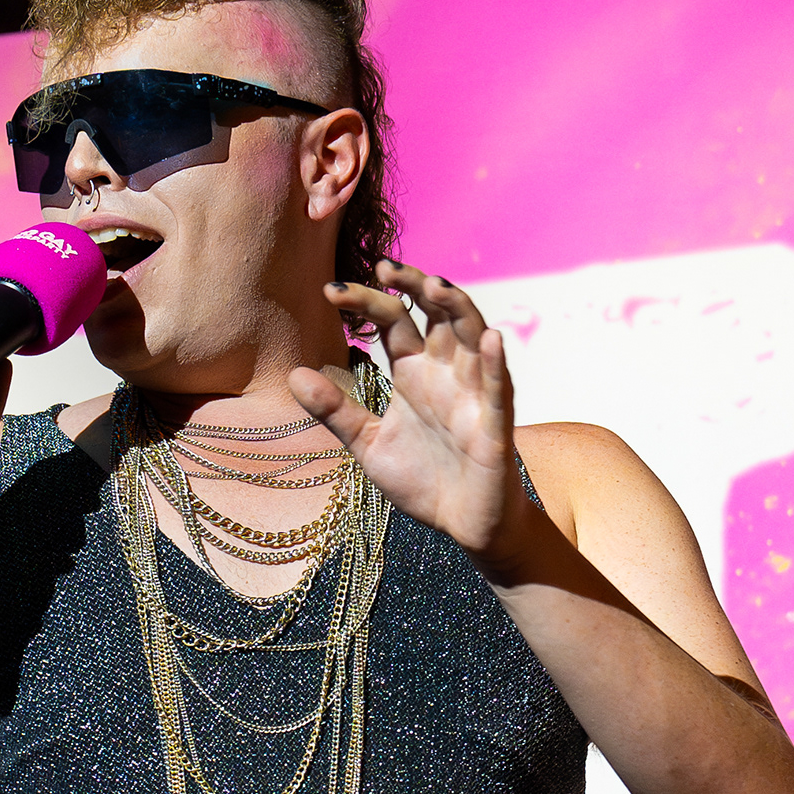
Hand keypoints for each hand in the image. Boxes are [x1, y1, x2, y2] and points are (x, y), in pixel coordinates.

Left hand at [291, 261, 532, 563]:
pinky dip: (496, 363)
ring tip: (434, 285)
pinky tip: (490, 339)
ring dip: (457, 309)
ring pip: (472, 336)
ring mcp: (474, 394)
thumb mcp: (367, 445)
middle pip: (437, 313)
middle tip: (385, 267)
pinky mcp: (495, 425)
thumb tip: (293, 374)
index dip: (366, 301)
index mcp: (413, 372)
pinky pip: (500, 388)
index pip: (393, 320)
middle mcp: (446, 373)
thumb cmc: (422, 480)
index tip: (330, 291)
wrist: (461, 526)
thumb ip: (335, 410)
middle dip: (416, 285)